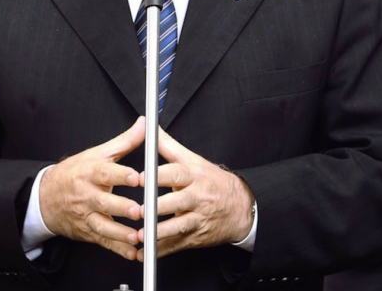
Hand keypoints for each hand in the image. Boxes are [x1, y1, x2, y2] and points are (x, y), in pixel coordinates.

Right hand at [39, 117, 144, 259]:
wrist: (46, 197)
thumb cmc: (75, 173)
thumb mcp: (96, 154)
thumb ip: (124, 141)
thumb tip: (144, 125)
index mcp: (90, 173)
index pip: (105, 173)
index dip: (120, 175)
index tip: (136, 177)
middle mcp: (87, 195)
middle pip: (104, 202)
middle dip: (121, 208)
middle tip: (139, 211)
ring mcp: (86, 215)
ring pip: (102, 226)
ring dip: (119, 233)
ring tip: (136, 237)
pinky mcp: (88, 232)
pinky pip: (103, 242)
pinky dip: (117, 249)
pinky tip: (131, 253)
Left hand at [138, 127, 253, 259]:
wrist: (242, 207)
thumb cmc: (212, 181)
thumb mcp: (193, 160)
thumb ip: (168, 146)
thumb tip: (148, 126)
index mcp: (194, 176)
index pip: (176, 174)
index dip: (158, 176)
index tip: (141, 177)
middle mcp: (197, 197)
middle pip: (176, 202)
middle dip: (157, 207)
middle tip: (139, 210)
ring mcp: (197, 219)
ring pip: (178, 227)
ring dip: (158, 233)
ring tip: (141, 236)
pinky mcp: (196, 237)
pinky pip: (177, 245)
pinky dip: (161, 251)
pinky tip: (145, 255)